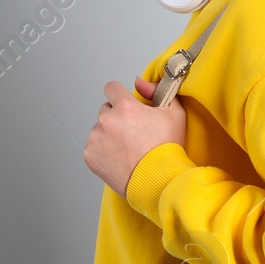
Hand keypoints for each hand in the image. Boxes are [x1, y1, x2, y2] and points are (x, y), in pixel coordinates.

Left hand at [83, 76, 187, 197]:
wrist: (159, 181)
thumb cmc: (168, 149)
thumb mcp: (174, 113)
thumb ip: (157, 90)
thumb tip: (139, 82)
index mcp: (125, 107)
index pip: (111, 88)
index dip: (119, 95)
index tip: (124, 105)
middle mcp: (107, 120)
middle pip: (105, 110)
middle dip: (116, 117)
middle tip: (132, 133)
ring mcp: (96, 138)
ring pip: (99, 129)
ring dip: (109, 135)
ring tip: (127, 149)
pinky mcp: (90, 155)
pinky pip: (93, 147)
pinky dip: (103, 151)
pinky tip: (120, 158)